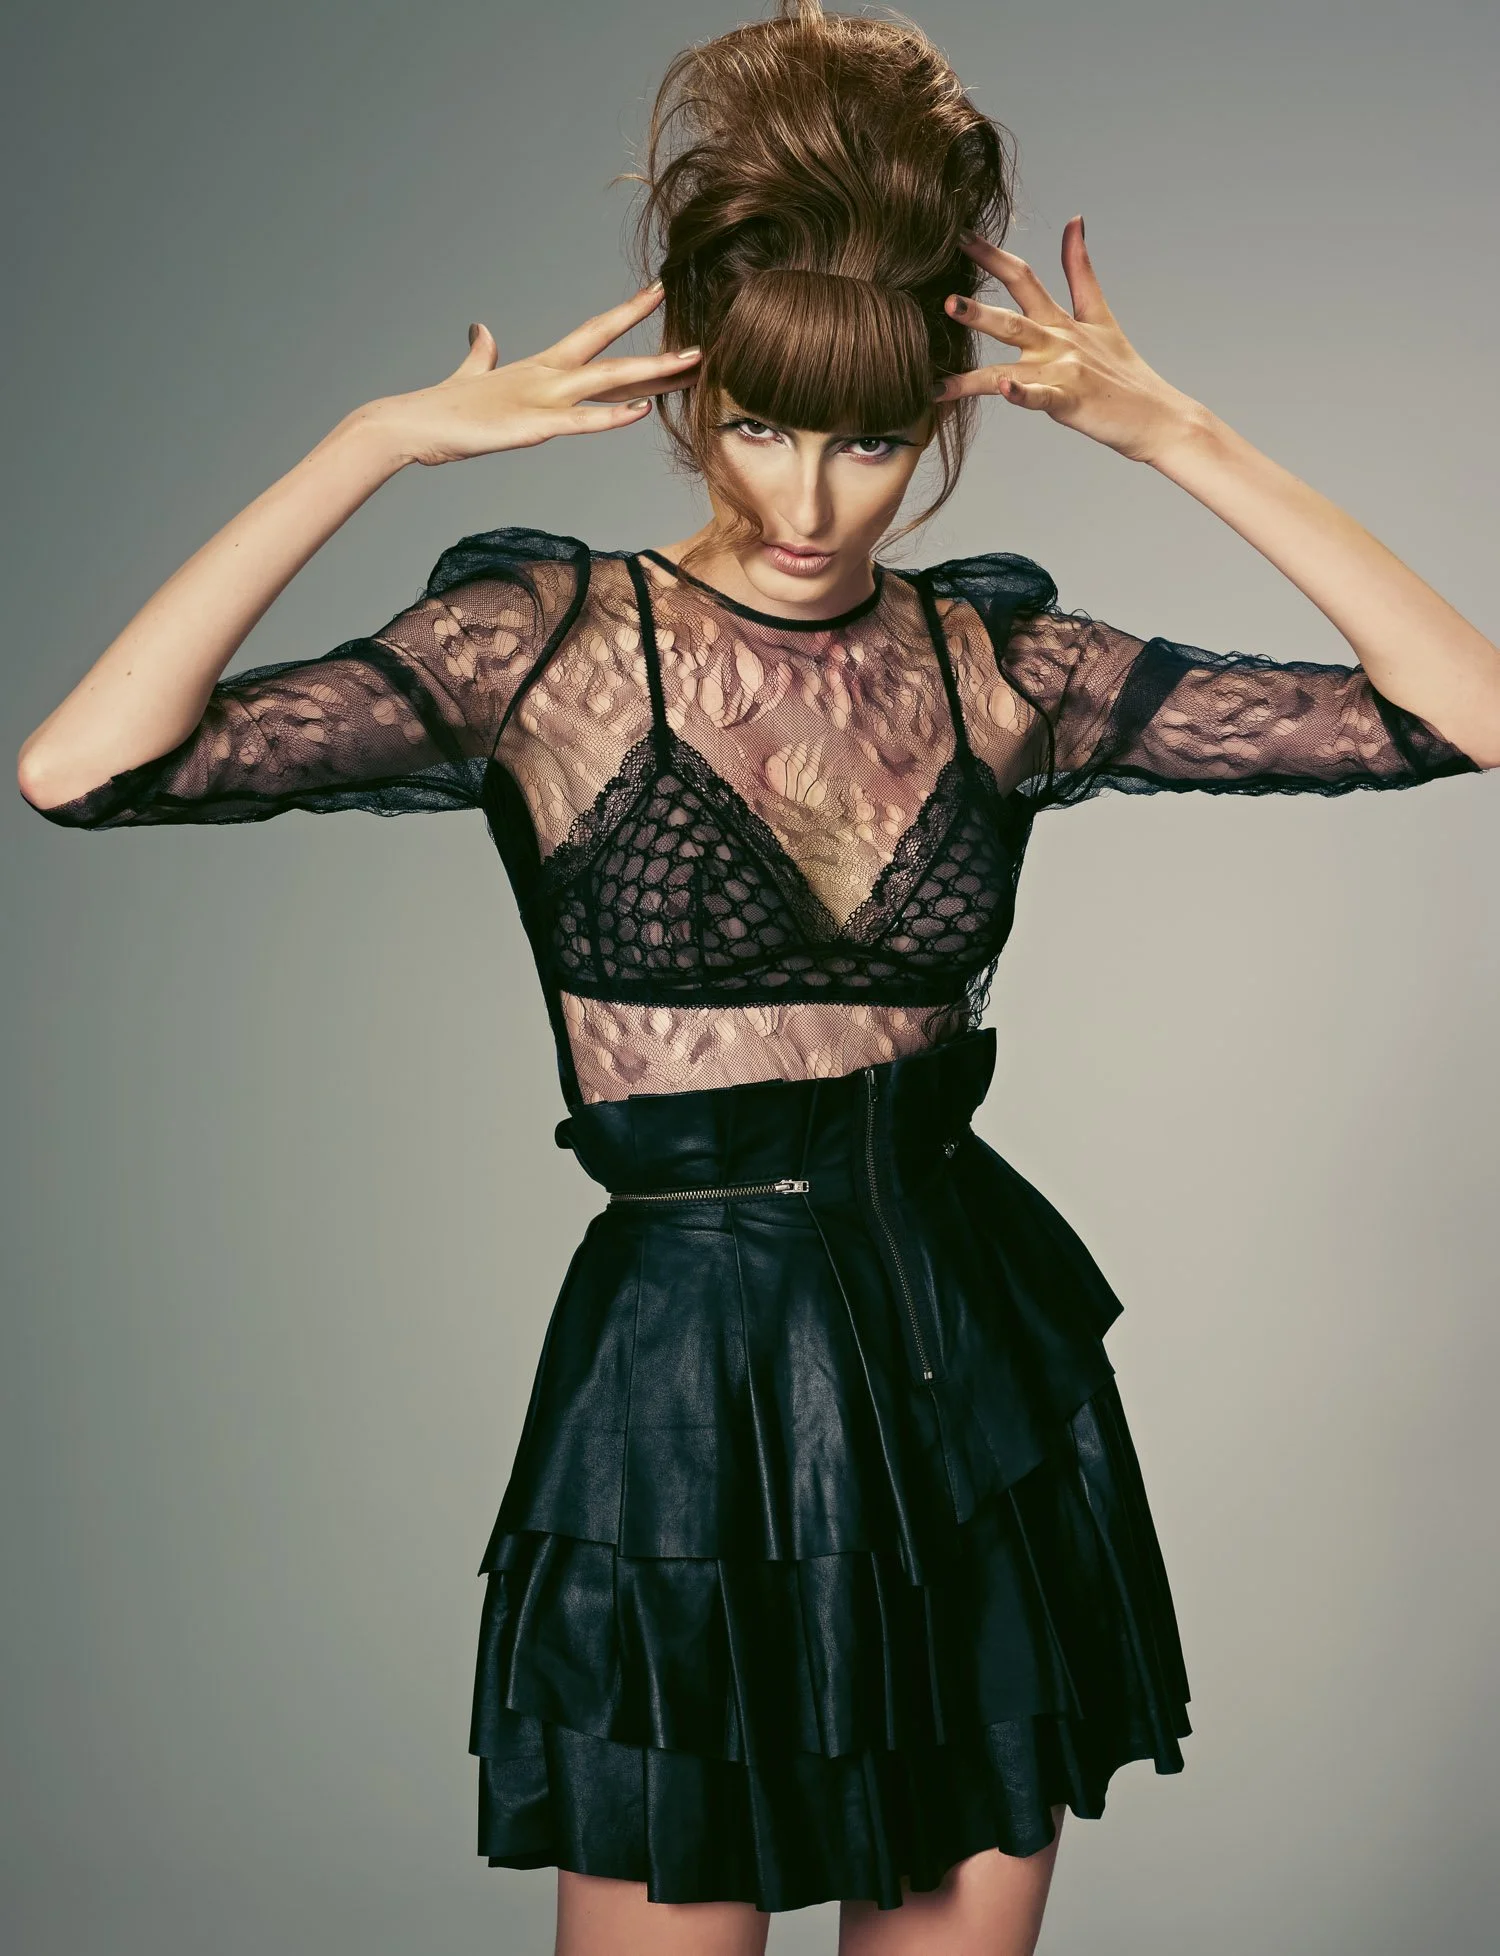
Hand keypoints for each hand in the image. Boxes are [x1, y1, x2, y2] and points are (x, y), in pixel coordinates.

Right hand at [375, 282, 700, 467]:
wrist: (412, 424)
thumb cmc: (444, 409)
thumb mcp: (473, 376)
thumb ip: (482, 355)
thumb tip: (480, 330)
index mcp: (540, 367)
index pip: (594, 332)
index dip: (628, 313)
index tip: (660, 293)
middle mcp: (548, 376)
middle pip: (613, 354)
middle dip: (659, 350)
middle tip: (703, 341)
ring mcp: (541, 399)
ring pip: (608, 382)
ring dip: (653, 374)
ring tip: (692, 366)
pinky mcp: (532, 428)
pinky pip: (581, 422)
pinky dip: (612, 418)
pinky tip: (641, 412)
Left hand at [932, 217, 1203, 464]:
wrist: (1155, 416)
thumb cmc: (1122, 372)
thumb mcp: (1100, 315)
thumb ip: (1080, 270)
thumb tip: (1074, 221)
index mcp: (1060, 321)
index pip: (1023, 279)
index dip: (990, 256)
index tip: (958, 236)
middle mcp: (1058, 341)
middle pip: (1012, 317)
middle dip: (976, 308)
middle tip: (943, 297)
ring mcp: (1064, 370)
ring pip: (1016, 355)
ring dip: (981, 351)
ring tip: (945, 346)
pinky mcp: (1071, 401)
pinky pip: (1041, 397)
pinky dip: (1022, 393)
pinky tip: (1003, 389)